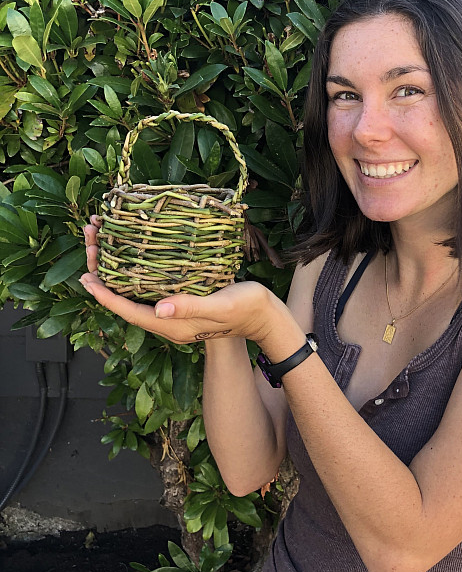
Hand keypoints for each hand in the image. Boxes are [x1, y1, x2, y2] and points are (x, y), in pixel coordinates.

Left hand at [81, 214, 273, 343]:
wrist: (265, 315)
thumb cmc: (245, 309)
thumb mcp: (220, 306)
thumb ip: (190, 307)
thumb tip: (159, 308)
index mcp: (173, 326)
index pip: (131, 312)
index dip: (107, 296)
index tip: (88, 278)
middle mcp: (168, 320)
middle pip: (126, 301)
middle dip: (105, 277)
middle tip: (90, 245)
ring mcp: (173, 311)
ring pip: (135, 294)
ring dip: (116, 271)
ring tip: (101, 245)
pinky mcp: (181, 300)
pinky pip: (149, 288)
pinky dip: (134, 270)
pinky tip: (129, 256)